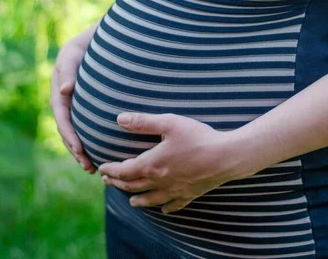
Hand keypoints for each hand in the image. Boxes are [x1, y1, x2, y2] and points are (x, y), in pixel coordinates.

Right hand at [50, 38, 96, 172]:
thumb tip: (64, 90)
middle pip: (68, 133)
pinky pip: (87, 128)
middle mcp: (66, 105)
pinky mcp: (87, 110)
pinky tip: (102, 153)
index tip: (80, 150)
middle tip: (88, 167)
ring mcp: (75, 109)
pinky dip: (92, 141)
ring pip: (77, 134)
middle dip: (76, 151)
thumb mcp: (71, 56)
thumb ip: (67, 71)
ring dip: (82, 152)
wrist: (90, 44)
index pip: (63, 120)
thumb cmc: (80, 50)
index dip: (69, 136)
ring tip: (93, 168)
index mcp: (59, 96)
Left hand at [98, 112, 239, 213]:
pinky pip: (174, 205)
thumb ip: (143, 122)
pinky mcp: (190, 194)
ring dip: (137, 199)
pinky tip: (163, 208)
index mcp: (152, 164)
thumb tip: (119, 119)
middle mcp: (160, 181)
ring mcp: (175, 190)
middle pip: (133, 186)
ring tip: (130, 200)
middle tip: (108, 182)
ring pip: (151, 199)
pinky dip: (164, 207)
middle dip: (118, 183)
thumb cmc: (197, 136)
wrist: (226, 156)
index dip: (111, 170)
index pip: (124, 170)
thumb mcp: (169, 123)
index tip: (101, 169)